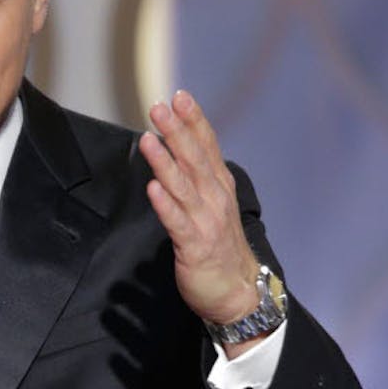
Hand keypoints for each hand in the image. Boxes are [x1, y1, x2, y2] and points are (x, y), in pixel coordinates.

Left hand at [139, 90, 261, 344]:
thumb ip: (197, 178)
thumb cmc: (220, 247)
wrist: (238, 292)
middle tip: (159, 107)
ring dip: (165, 161)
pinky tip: (153, 187)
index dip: (194, 121)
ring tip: (149, 137)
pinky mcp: (195, 246)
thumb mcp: (213, 204)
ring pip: (183, 186)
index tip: (179, 96)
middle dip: (177, 131)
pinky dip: (166, 204)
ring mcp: (206, 222)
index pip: (207, 146)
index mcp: (219, 186)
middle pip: (194, 159)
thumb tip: (178, 149)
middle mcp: (215, 199)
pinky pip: (177, 222)